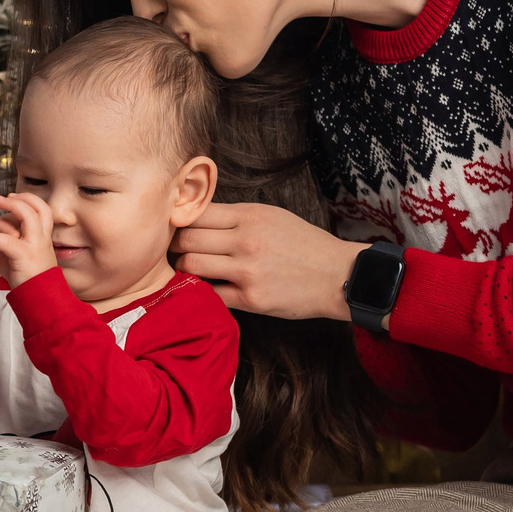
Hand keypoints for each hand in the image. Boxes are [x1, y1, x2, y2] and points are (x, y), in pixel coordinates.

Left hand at [0, 193, 58, 287]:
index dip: (29, 199)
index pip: (43, 209)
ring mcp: (35, 246)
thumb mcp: (21, 255)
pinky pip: (6, 241)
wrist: (39, 298)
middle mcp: (43, 238)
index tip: (14, 197)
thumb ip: (10, 242)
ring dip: (11, 207)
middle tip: (1, 198)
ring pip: (28, 216)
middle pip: (39, 207)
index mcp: (44, 237)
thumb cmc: (28, 278)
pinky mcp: (24, 256)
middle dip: (21, 198)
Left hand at [172, 202, 362, 319]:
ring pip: (191, 266)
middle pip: (186, 239)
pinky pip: (210, 293)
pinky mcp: (251, 299)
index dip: (180, 220)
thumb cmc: (303, 244)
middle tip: (177, 250)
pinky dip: (204, 291)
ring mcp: (247, 271)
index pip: (195, 212)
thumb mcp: (272, 216)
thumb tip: (196, 215)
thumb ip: (235, 216)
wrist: (336, 275)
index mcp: (249, 216)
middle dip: (176, 245)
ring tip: (191, 269)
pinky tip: (208, 287)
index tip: (177, 227)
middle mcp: (245, 241)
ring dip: (185, 268)